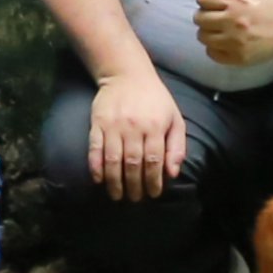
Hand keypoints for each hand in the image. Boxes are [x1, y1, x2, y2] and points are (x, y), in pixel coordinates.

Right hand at [87, 68, 187, 199]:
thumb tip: (172, 173)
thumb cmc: (155, 99)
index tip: (153, 194)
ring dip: (114, 182)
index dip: (153, 181)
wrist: (126, 74)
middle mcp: (134, 127)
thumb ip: (177, 146)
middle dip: (134, 186)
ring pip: (113, 160)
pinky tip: (99, 180)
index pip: (153, 161)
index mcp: (155, 126)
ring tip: (117, 196)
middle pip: (132, 164)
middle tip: (134, 198)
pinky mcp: (97, 123)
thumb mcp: (174, 118)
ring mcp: (113, 125)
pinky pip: (95, 149)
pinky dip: (95, 166)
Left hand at [191, 0, 272, 69]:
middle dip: (208, 13)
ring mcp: (236, 41)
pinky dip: (217, 48)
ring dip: (210, 31)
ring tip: (225, 25)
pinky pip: (212, 53)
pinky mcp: (239, 57)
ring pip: (203, 36)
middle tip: (224, 11)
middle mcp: (234, 21)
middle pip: (198, 17)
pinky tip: (229, 39)